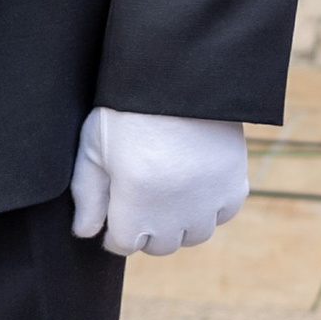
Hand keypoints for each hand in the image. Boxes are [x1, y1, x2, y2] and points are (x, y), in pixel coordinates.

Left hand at [70, 110, 249, 257]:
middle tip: (141, 199)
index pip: (123, 244)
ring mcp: (207, 200)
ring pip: (194, 236)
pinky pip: (223, 214)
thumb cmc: (127, 109)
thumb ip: (88, 194)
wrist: (179, 74)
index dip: (114, 229)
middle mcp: (174, 210)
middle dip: (146, 229)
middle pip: (159, 245)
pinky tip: (196, 185)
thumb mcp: (93, 146)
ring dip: (180, 223)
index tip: (116, 212)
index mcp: (135, 200)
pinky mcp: (235, 184)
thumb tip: (85, 233)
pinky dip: (211, 207)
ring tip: (169, 194)